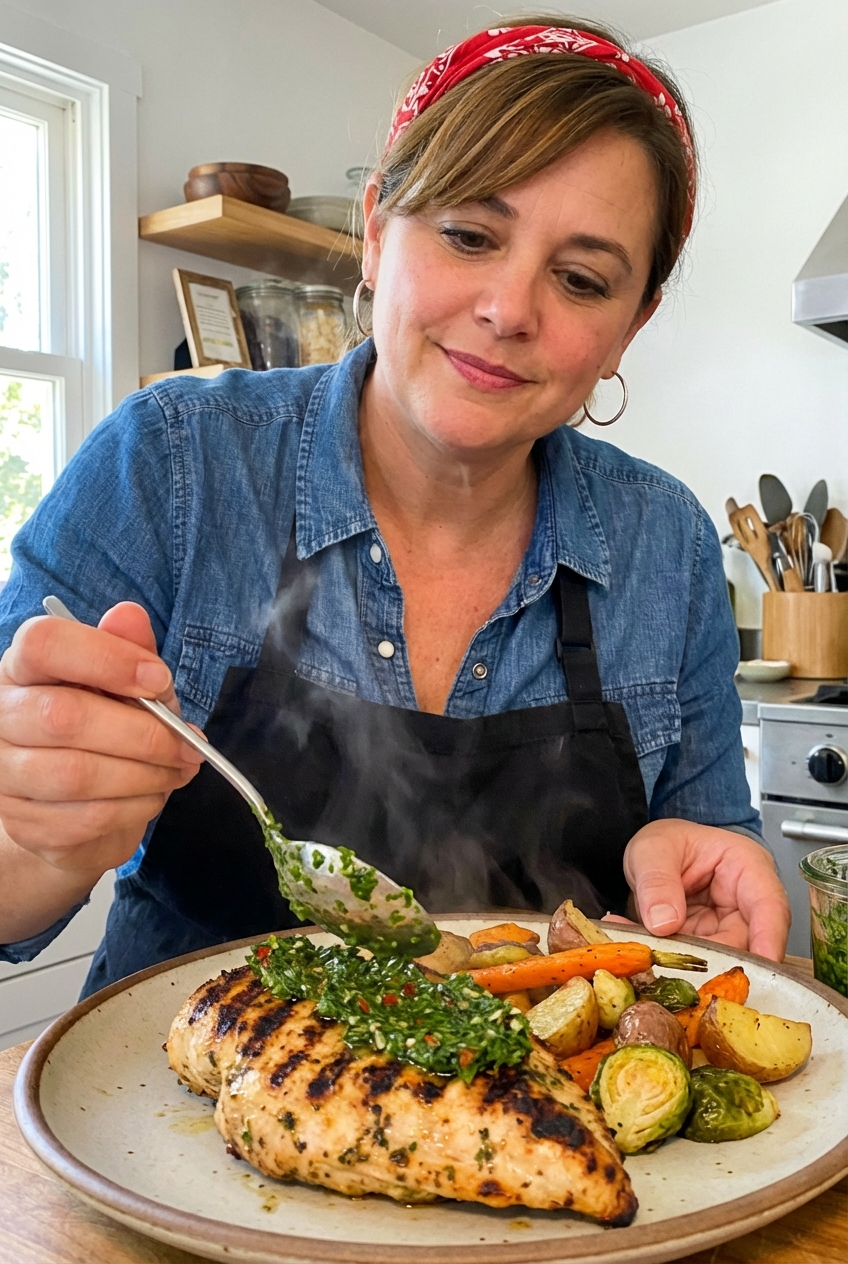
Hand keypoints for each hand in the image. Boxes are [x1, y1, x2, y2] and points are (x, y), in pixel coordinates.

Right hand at [0, 601, 202, 879]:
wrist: (78, 802)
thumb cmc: (105, 728)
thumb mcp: (127, 682)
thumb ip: (130, 649)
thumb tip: (129, 616)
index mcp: (24, 668)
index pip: (43, 644)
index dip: (106, 658)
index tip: (158, 678)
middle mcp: (2, 716)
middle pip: (64, 717)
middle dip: (143, 733)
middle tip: (188, 743)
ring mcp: (6, 774)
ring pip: (77, 774)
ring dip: (145, 774)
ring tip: (178, 768)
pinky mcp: (25, 823)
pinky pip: (87, 816)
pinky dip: (136, 806)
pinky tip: (152, 794)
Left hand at [622, 818, 790, 959]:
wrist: (652, 857)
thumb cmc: (667, 843)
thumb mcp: (652, 850)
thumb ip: (657, 882)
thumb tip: (665, 922)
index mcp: (746, 866)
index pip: (770, 905)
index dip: (769, 937)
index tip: (760, 964)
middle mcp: (745, 902)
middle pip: (748, 943)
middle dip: (717, 960)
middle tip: (682, 969)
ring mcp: (727, 928)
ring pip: (722, 960)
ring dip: (689, 965)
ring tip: (653, 955)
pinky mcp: (709, 945)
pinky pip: (697, 963)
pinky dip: (672, 963)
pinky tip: (645, 954)